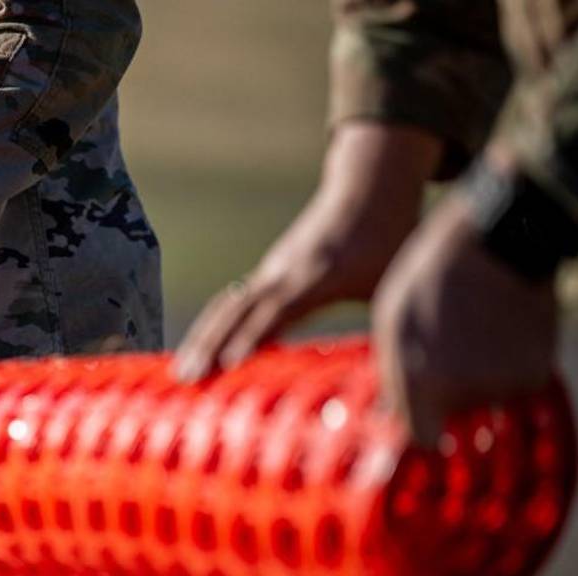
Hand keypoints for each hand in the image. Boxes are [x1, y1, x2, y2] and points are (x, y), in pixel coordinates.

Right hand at [173, 123, 442, 380]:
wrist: (369, 189)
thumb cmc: (391, 241)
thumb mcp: (396, 285)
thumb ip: (391, 331)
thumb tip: (398, 385)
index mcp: (319, 275)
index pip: (278, 310)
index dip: (253, 337)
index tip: (229, 366)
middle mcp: (285, 272)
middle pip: (238, 310)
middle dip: (210, 345)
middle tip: (187, 380)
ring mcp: (271, 271)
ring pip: (227, 307)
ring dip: (202, 339)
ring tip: (180, 374)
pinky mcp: (267, 274)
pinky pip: (231, 303)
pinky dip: (210, 328)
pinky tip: (195, 354)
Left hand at [372, 192, 558, 446]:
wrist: (499, 242)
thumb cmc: (431, 277)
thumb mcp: (391, 321)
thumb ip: (394, 371)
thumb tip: (395, 412)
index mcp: (419, 381)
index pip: (422, 436)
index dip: (423, 422)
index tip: (424, 411)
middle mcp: (461, 391)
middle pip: (454, 413)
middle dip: (449, 390)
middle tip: (450, 344)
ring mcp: (501, 384)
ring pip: (485, 396)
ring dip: (480, 374)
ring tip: (474, 327)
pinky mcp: (535, 374)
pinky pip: (516, 383)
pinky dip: (511, 364)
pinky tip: (502, 328)